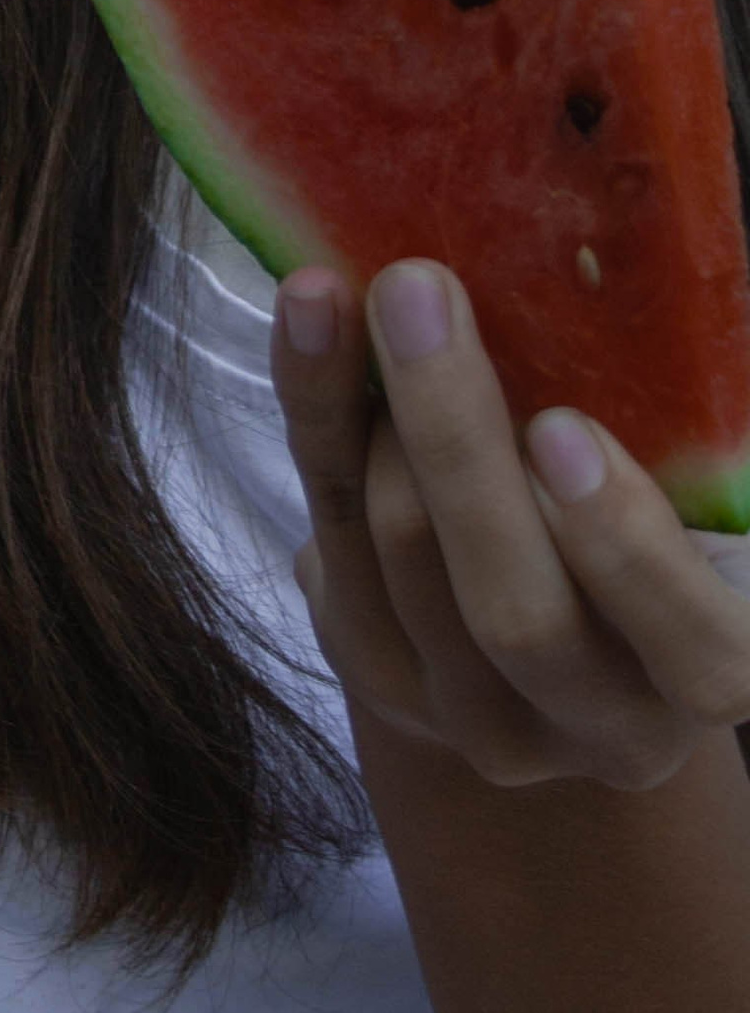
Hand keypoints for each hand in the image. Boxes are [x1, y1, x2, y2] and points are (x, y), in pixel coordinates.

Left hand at [274, 259, 749, 791]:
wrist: (557, 640)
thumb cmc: (642, 525)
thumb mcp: (676, 499)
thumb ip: (654, 442)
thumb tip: (584, 286)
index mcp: (704, 673)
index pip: (694, 649)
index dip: (627, 547)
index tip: (565, 427)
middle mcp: (598, 727)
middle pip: (514, 610)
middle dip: (453, 438)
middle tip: (415, 290)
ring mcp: (480, 722)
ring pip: (401, 568)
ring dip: (365, 417)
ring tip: (344, 295)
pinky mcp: (379, 678)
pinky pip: (329, 547)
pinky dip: (315, 423)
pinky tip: (308, 326)